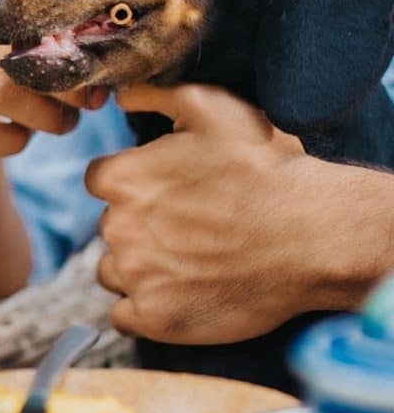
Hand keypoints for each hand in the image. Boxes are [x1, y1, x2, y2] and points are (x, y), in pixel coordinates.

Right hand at [0, 0, 107, 159]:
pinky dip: (9, 143)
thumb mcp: (25, 60)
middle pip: (17, 52)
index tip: (98, 74)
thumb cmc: (1, 83)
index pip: (30, 14)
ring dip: (42, 118)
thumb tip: (110, 62)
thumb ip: (57, 50)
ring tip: (63, 125)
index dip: (70, 47)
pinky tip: (19, 140)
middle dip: (62, 86)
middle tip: (87, 107)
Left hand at [84, 83, 320, 343]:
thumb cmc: (266, 169)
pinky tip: (180, 294)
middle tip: (191, 227)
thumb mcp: (214, 109)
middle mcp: (118, 229)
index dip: (135, 184)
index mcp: (122, 178)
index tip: (168, 191)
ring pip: (114, 272)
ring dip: (140, 268)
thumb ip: (156, 94)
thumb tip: (121, 95)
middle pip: (112, 227)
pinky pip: (124, 317)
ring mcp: (135, 277)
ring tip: (189, 261)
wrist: (311, 236)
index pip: (101, 181)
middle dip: (141, 225)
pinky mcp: (153, 318)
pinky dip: (146, 308)